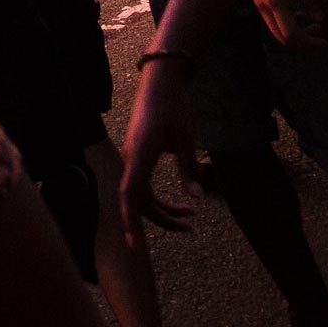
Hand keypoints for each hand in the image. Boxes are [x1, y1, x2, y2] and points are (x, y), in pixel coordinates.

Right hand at [118, 59, 201, 247]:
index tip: (132, 244)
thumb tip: (197, 197)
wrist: (160, 82)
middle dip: (161, 219)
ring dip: (162, 209)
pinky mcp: (138, 156)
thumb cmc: (173, 106)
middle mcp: (132, 159)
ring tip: (191, 216)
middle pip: (138, 200)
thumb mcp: (186, 137)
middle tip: (190, 227)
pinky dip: (159, 197)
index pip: (130, 195)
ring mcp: (133, 158)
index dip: (130, 220)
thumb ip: (189, 168)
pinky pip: (142, 184)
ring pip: (141, 194)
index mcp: (140, 156)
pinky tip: (183, 200)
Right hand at [251, 0, 326, 49]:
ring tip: (314, 24)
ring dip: (297, 34)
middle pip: (283, 38)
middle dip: (304, 42)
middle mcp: (264, 7)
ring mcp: (259, 5)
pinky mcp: (260, 2)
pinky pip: (274, 22)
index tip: (325, 42)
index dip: (309, 43)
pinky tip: (300, 15)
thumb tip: (319, 19)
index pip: (291, 34)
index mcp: (275, 2)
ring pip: (277, 32)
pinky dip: (289, 25)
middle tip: (321, 36)